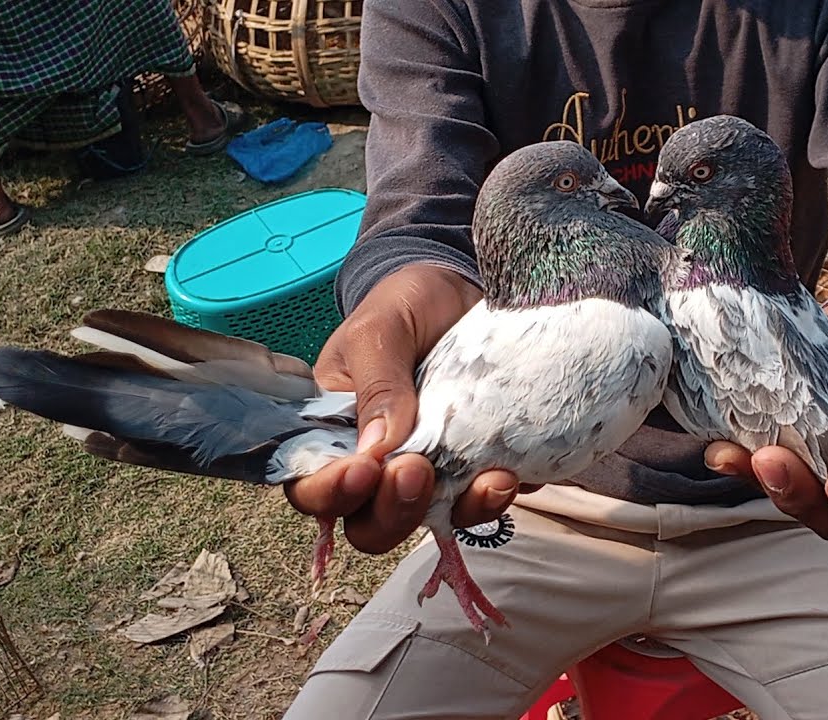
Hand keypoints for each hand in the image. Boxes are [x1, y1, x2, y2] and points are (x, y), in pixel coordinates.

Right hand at [284, 264, 523, 553]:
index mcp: (332, 434)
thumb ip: (375, 383)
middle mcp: (378, 465)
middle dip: (393, 512)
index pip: (314, 486)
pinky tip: (514, 471)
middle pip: (371, 523)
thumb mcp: (379, 329)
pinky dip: (501, 494)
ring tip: (489, 479)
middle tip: (417, 472)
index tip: (363, 471)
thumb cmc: (404, 306)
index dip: (331, 493)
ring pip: (434, 521)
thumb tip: (377, 449)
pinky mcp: (476, 467)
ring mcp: (431, 471)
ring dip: (461, 511)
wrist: (463, 289)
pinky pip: (487, 500)